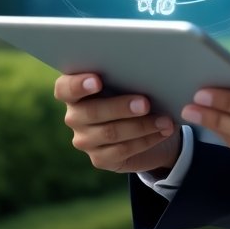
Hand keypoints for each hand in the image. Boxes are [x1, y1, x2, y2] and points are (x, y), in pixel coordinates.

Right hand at [54, 73, 181, 173]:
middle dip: (121, 107)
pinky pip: (122, 150)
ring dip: (141, 125)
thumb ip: (130, 75)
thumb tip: (150, 70)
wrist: (149, 125)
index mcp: (77, 91)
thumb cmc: (137, 92)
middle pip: (91, 111)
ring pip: (110, 133)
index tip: (98, 81)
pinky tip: (163, 132)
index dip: (77, 85)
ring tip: (165, 120)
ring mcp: (85, 139)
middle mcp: (75, 115)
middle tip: (145, 103)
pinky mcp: (100, 158)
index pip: (64, 88)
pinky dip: (146, 139)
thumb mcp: (132, 81)